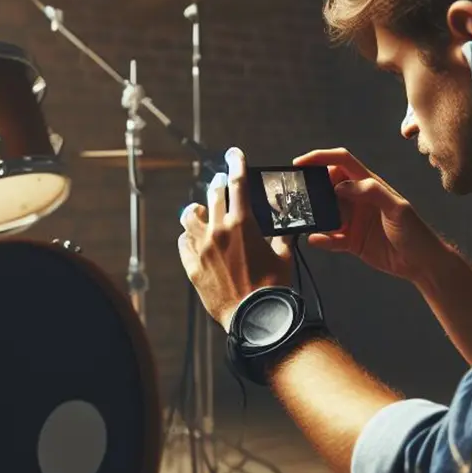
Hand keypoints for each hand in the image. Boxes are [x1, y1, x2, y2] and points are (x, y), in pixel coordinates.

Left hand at [178, 147, 292, 328]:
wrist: (256, 318)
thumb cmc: (273, 288)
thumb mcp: (284, 256)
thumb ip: (283, 237)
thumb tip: (288, 227)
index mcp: (243, 224)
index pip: (237, 184)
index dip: (235, 164)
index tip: (233, 153)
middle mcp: (219, 231)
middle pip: (212, 196)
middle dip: (217, 185)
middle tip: (220, 182)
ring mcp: (202, 249)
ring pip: (190, 218)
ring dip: (197, 210)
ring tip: (200, 210)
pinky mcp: (192, 267)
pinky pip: (183, 244)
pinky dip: (188, 237)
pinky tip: (192, 239)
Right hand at [291, 148, 438, 282]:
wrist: (422, 264)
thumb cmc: (416, 232)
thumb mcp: (398, 208)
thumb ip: (372, 192)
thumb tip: (340, 187)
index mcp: (369, 185)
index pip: (341, 162)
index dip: (320, 158)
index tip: (300, 163)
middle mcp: (357, 200)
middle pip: (328, 185)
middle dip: (312, 187)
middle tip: (296, 195)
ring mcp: (352, 220)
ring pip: (325, 212)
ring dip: (314, 215)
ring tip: (303, 218)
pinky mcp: (351, 241)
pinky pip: (330, 238)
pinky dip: (321, 239)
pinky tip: (316, 240)